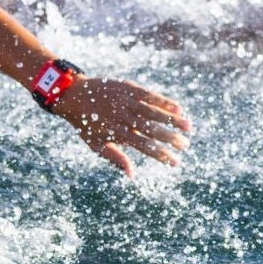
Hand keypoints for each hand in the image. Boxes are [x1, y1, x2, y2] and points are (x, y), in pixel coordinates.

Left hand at [51, 77, 190, 175]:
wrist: (73, 95)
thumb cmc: (86, 123)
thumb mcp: (96, 144)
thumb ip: (116, 158)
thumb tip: (133, 175)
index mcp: (117, 133)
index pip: (144, 147)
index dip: (161, 155)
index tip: (176, 162)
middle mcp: (123, 117)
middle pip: (152, 129)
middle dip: (171, 139)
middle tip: (186, 146)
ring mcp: (126, 101)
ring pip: (153, 111)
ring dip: (173, 119)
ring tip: (189, 127)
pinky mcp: (127, 88)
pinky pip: (148, 94)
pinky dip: (163, 101)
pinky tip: (178, 107)